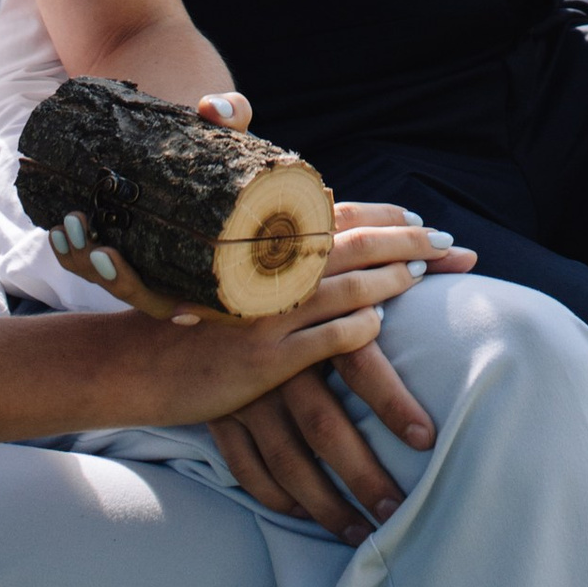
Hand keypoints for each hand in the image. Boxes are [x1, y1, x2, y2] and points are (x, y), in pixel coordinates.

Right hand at [50, 117, 478, 535]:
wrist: (135, 367)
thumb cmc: (188, 326)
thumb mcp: (227, 282)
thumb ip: (274, 263)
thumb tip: (322, 251)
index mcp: (259, 249)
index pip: (338, 219)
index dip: (386, 218)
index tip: (424, 223)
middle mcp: (265, 274)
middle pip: (354, 245)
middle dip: (408, 242)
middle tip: (452, 244)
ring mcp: (268, 316)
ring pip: (349, 288)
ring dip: (394, 281)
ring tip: (426, 278)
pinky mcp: (265, 361)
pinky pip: (328, 339)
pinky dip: (360, 329)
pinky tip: (380, 325)